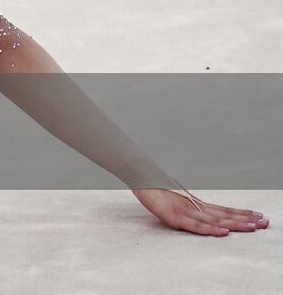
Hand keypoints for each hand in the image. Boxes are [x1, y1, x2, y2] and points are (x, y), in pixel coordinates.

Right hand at [132, 187, 268, 235]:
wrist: (140, 173)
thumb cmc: (154, 186)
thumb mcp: (173, 199)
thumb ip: (186, 206)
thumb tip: (197, 210)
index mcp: (195, 204)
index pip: (223, 210)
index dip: (241, 213)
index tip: (258, 215)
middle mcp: (194, 207)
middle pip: (224, 215)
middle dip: (246, 219)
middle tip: (265, 222)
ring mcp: (185, 211)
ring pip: (215, 220)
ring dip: (236, 224)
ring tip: (254, 226)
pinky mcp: (175, 216)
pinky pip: (196, 226)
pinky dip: (212, 230)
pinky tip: (225, 232)